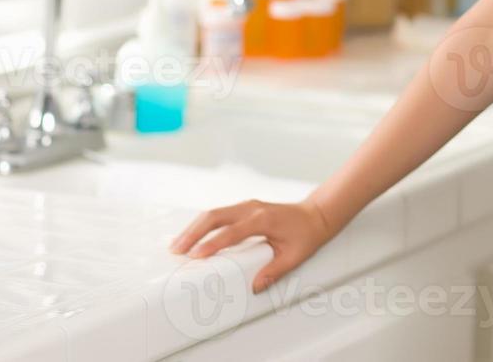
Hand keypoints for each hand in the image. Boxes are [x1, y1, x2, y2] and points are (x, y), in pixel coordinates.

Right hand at [169, 198, 336, 292]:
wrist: (315, 215)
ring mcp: (246, 206)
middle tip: (177, 250)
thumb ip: (274, 271)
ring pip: (213, 213)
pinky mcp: (243, 208)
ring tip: (177, 245)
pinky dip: (202, 225)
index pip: (233, 232)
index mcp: (263, 219)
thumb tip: (254, 286)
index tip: (196, 256)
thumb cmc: (306, 234)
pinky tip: (191, 237)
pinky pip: (218, 214)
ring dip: (194, 228)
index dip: (213, 244)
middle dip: (193, 232)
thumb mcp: (294, 256)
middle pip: (215, 216)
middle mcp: (252, 209)